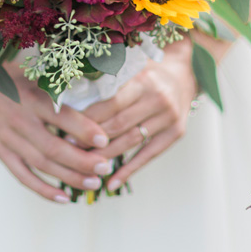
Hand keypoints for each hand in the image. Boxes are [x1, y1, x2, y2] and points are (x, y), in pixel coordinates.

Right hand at [0, 52, 114, 203]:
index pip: (61, 117)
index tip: (104, 139)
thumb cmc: (11, 73)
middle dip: (82, 161)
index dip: (84, 129)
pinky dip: (42, 189)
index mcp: (31, 97)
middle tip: (106, 167)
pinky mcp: (0, 151)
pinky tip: (63, 198)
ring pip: (41, 164)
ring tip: (94, 183)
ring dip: (69, 177)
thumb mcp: (35, 70)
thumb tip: (97, 80)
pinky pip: (22, 175)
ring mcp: (8, 139)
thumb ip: (61, 82)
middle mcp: (20, 120)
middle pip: (53, 148)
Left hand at [79, 39, 198, 192]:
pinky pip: (149, 155)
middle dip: (92, 140)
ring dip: (106, 156)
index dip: (88, 119)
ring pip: (131, 142)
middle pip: (119, 125)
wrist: (184, 75)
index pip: (111, 104)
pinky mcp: (176, 133)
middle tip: (70, 151)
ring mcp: (169, 117)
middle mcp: (158, 98)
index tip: (66, 130)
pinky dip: (129, 171)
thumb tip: (69, 98)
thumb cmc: (147, 73)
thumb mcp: (130, 68)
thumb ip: (107, 81)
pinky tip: (111, 184)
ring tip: (85, 167)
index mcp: (142, 80)